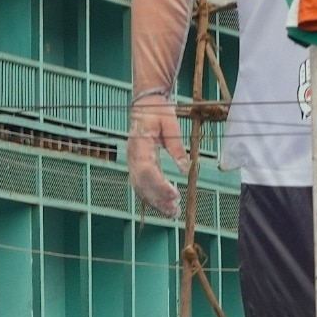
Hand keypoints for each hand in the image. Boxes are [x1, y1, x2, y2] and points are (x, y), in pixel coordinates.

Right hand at [128, 92, 187, 216]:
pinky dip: (150, 196)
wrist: (144, 104)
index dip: (159, 185)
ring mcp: (132, 161)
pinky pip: (140, 184)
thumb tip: (185, 169)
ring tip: (171, 212)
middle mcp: (132, 156)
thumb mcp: (170, 124)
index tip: (174, 195)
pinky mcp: (135, 164)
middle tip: (174, 210)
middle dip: (158, 199)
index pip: (147, 170)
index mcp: (140, 145)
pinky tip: (161, 204)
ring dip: (154, 201)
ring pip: (140, 187)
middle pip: (142, 184)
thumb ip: (176, 147)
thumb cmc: (157, 111)